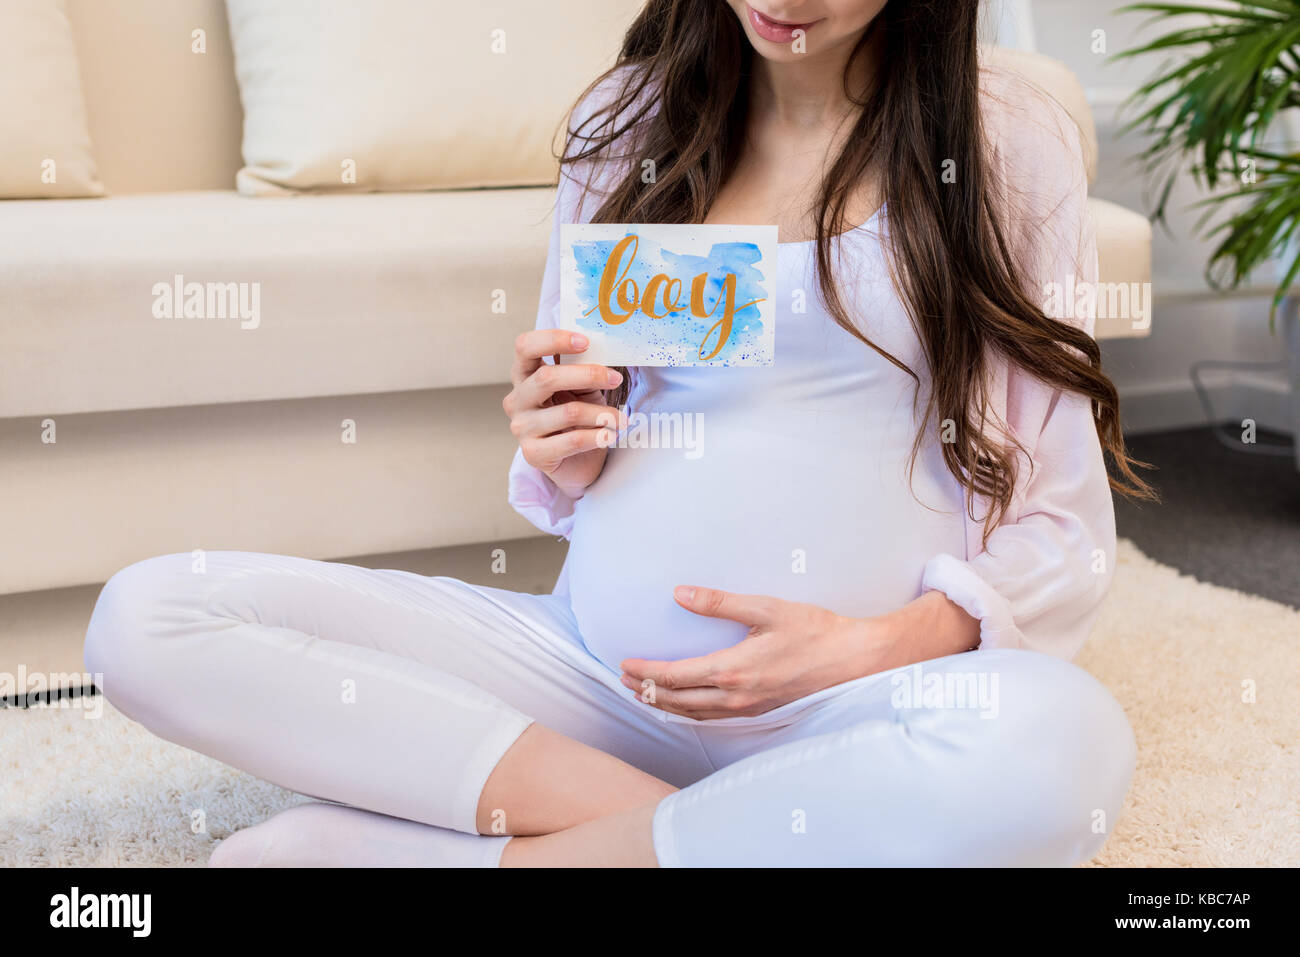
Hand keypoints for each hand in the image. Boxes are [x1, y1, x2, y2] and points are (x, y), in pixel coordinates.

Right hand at [502, 329, 625, 497]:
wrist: (577, 462)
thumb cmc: (578, 418)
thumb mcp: (581, 387)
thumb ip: (583, 367)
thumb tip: (603, 347)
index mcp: (525, 375)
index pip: (525, 346)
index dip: (553, 339)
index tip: (585, 342)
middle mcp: (517, 399)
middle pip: (547, 378)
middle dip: (588, 375)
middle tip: (615, 379)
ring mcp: (522, 427)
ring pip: (568, 412)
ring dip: (602, 413)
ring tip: (620, 418)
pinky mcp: (534, 453)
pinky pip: (572, 440)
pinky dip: (597, 436)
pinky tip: (609, 435)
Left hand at [619, 587, 896, 718]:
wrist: (854, 661)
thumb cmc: (815, 632)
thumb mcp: (766, 608)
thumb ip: (719, 602)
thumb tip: (680, 593)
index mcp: (732, 671)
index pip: (674, 677)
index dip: (645, 672)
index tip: (624, 664)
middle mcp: (735, 698)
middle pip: (677, 701)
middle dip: (646, 690)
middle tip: (623, 680)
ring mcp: (748, 709)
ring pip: (693, 714)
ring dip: (664, 704)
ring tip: (644, 693)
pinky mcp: (759, 712)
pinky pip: (713, 717)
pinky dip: (689, 712)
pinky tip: (684, 705)